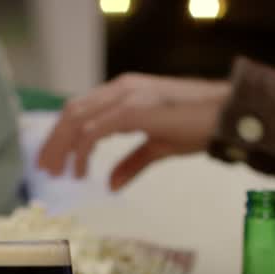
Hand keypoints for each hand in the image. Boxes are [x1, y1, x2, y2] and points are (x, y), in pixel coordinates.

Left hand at [37, 73, 230, 189]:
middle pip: (73, 111)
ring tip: (57, 172)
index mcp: (126, 91)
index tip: (55, 160)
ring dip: (61, 146)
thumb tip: (110, 185)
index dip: (62, 134)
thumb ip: (132, 163)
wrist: (228, 115)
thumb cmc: (201, 126)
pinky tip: (80, 170)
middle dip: (54, 141)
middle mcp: (121, 88)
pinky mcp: (133, 110)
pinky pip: (94, 130)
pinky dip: (81, 151)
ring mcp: (127, 96)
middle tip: (45, 168)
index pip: (82, 108)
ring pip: (77, 118)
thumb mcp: (159, 146)